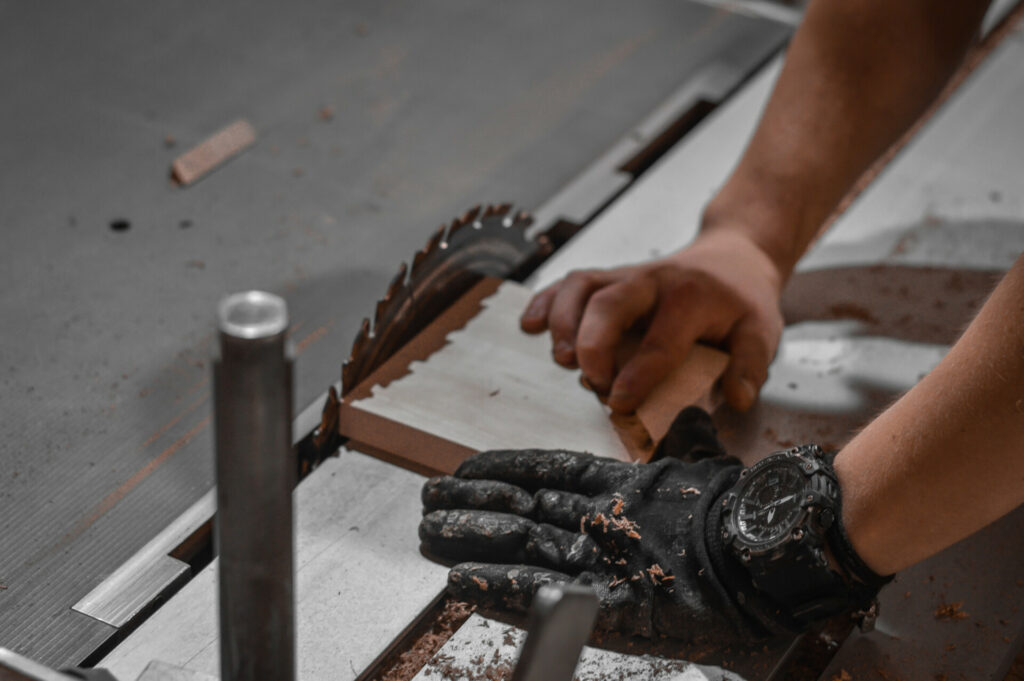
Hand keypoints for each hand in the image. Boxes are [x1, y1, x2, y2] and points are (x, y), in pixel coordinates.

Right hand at [420, 408, 775, 643]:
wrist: (773, 557)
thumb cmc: (738, 514)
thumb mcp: (709, 467)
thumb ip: (688, 438)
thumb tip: (693, 412)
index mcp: (620, 494)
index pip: (549, 476)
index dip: (505, 472)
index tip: (467, 467)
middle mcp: (604, 529)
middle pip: (525, 514)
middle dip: (475, 507)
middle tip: (429, 502)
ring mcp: (605, 566)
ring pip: (526, 548)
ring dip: (476, 540)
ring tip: (433, 531)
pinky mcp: (616, 608)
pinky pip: (549, 595)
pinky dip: (504, 587)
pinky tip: (465, 579)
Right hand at [520, 230, 784, 412]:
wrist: (731, 257)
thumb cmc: (741, 301)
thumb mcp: (762, 330)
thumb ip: (752, 365)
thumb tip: (737, 398)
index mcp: (691, 298)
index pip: (661, 339)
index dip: (638, 374)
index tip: (621, 402)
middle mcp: (653, 281)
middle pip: (610, 302)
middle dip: (592, 344)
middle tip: (591, 381)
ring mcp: (626, 276)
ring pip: (582, 286)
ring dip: (562, 321)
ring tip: (562, 359)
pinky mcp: (608, 279)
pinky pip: (570, 282)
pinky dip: (545, 301)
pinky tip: (530, 325)